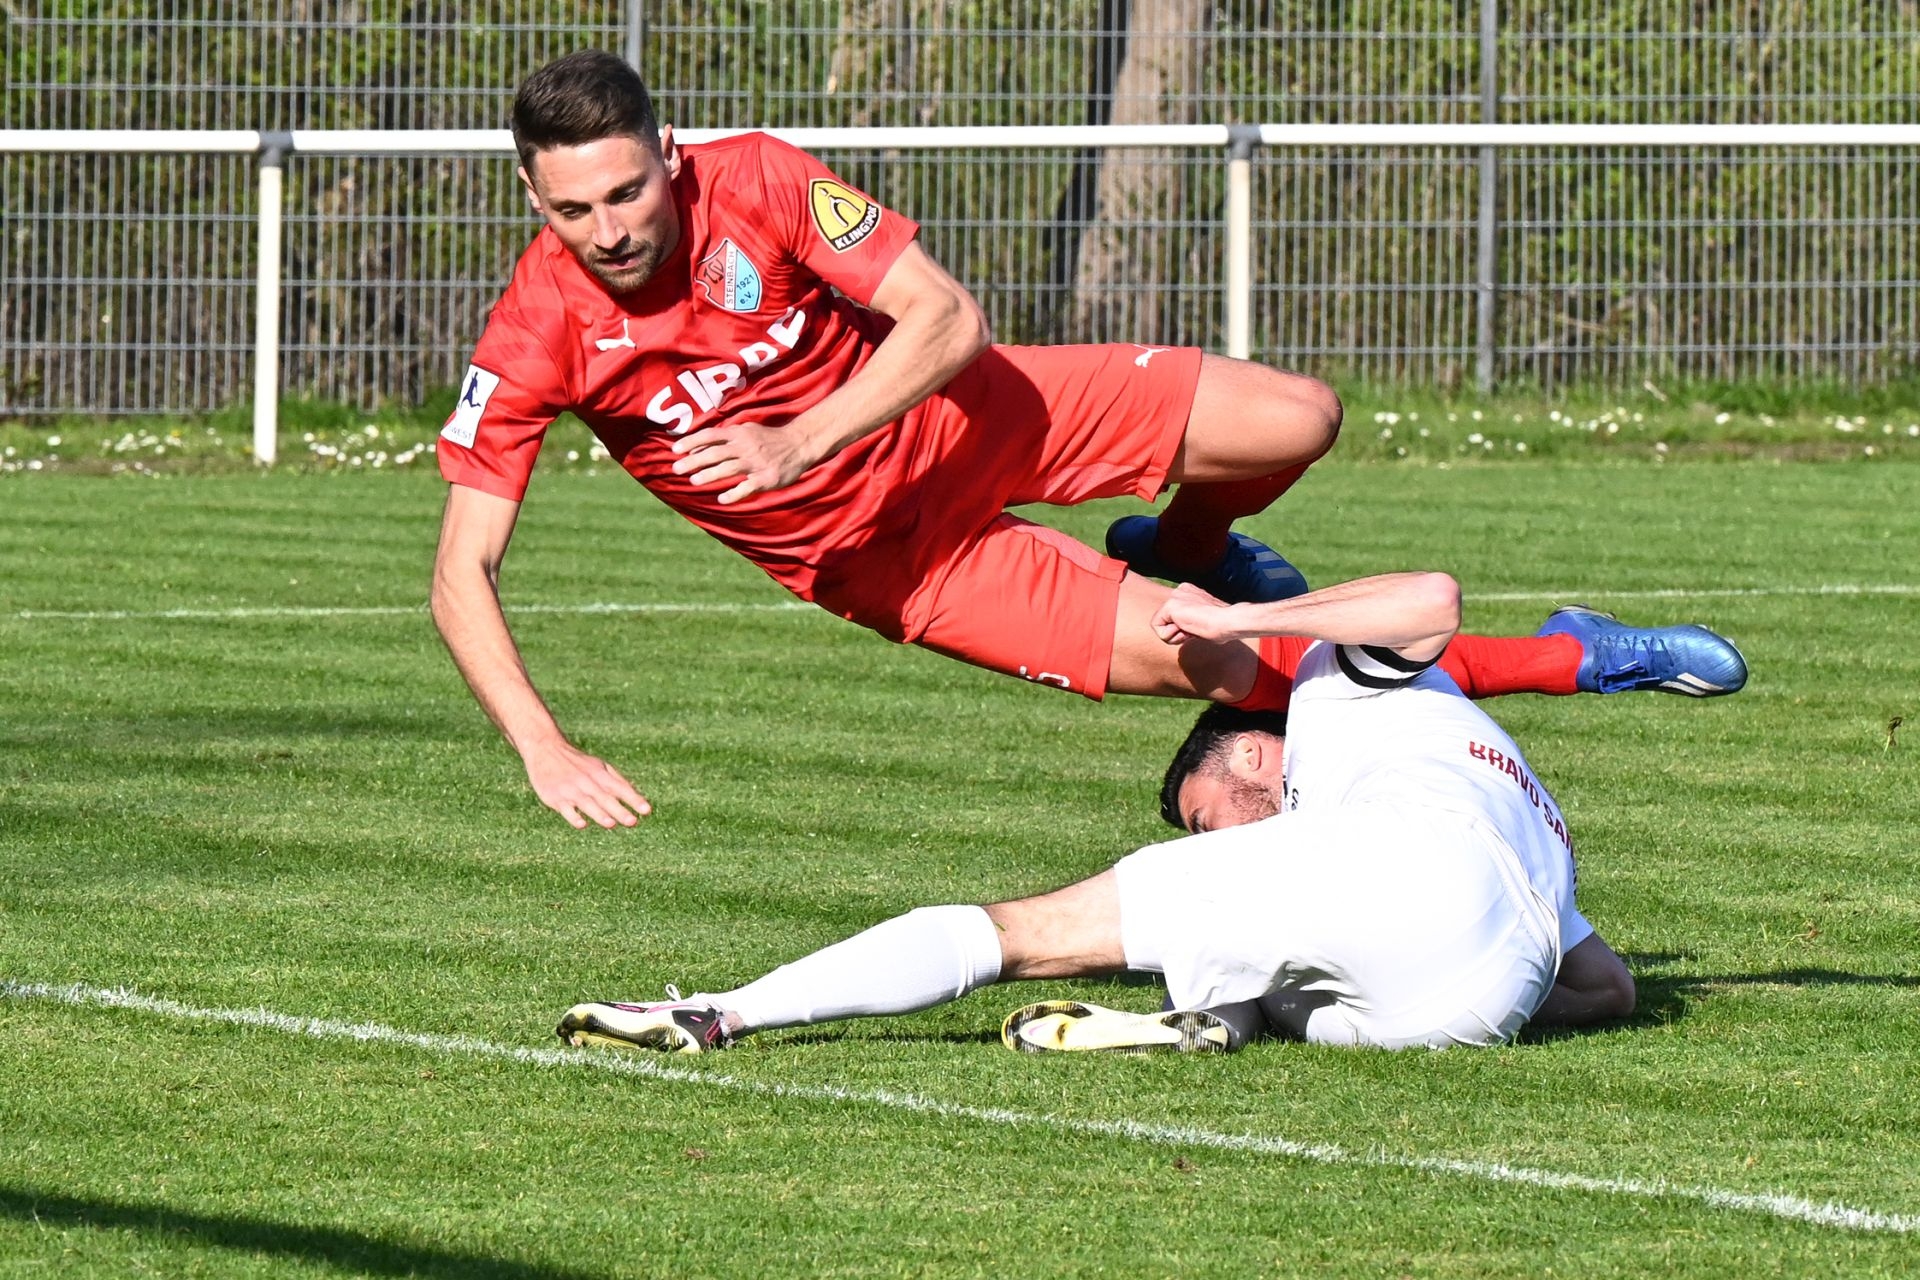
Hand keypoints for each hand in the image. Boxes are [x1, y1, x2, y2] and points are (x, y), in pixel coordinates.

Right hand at [523, 740, 651, 829]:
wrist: (546, 749)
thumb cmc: (578, 762)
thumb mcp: (598, 766)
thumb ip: (616, 780)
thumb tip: (635, 796)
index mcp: (600, 774)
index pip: (621, 788)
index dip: (634, 800)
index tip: (647, 811)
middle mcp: (587, 782)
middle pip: (605, 798)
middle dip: (619, 810)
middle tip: (632, 821)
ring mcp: (570, 790)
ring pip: (587, 804)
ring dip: (599, 814)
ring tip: (611, 824)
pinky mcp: (555, 797)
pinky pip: (566, 809)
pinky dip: (574, 817)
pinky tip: (583, 824)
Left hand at [670, 421, 826, 504]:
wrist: (799, 444)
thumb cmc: (768, 438)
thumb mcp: (746, 431)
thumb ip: (722, 438)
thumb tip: (695, 447)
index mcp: (739, 433)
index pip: (710, 435)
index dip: (691, 442)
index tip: (675, 450)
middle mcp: (745, 446)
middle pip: (716, 453)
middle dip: (694, 461)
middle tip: (676, 469)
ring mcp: (756, 463)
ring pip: (729, 469)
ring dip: (709, 475)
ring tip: (694, 481)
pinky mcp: (766, 478)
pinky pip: (747, 487)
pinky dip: (734, 493)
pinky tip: (722, 499)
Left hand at [1151, 582, 1243, 645]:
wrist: (1228, 621)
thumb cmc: (1222, 626)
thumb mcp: (1202, 620)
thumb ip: (1190, 621)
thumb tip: (1186, 630)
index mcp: (1189, 592)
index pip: (1173, 617)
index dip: (1184, 630)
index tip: (1198, 628)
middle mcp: (1180, 591)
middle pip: (1165, 621)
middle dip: (1178, 632)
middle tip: (1196, 630)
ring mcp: (1174, 596)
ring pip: (1160, 625)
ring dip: (1176, 635)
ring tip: (1193, 629)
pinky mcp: (1170, 606)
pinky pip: (1157, 629)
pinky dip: (1170, 637)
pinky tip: (1186, 630)